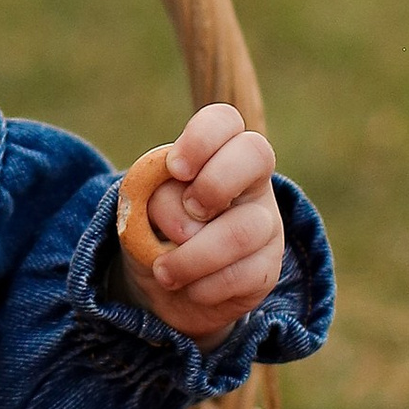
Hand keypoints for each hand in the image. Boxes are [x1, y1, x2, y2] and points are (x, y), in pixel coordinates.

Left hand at [118, 104, 282, 340]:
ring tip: (164, 271)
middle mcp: (250, 180)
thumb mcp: (140, 209)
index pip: (225, 120)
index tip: (174, 170)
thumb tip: (189, 221)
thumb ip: (155, 198)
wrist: (165, 286)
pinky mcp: (268, 267)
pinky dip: (205, 286)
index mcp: (216, 152)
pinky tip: (190, 288)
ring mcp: (265, 222)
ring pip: (242, 229)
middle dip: (212, 184)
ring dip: (191, 257)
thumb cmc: (153, 231)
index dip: (201, 139)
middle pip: (255, 153)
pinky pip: (243, 275)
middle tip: (182, 217)